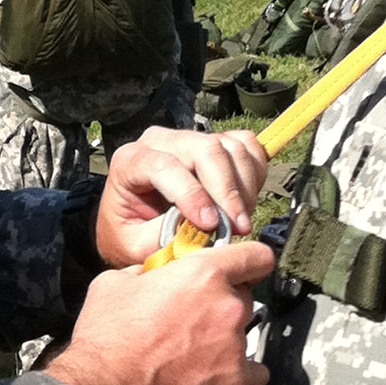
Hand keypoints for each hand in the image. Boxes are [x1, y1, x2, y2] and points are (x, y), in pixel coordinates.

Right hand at [46, 240, 272, 384]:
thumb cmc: (106, 338)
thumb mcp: (118, 281)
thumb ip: (151, 270)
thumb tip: (159, 273)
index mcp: (204, 274)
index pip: (256, 256)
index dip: (249, 261)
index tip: (243, 270)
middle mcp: (227, 307)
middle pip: (244, 297)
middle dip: (222, 304)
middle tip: (193, 318)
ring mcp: (235, 347)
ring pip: (244, 334)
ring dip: (224, 338)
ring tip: (192, 353)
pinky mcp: (236, 383)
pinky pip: (255, 372)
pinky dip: (238, 373)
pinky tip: (212, 375)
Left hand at [97, 127, 269, 267]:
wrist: (136, 226)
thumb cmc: (130, 234)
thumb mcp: (134, 245)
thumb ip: (162, 235)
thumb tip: (198, 230)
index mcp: (131, 161)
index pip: (165, 165)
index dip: (191, 194)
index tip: (209, 225)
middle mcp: (161, 141)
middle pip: (205, 149)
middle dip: (227, 191)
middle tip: (237, 228)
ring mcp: (192, 139)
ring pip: (232, 147)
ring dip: (244, 188)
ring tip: (239, 222)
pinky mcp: (216, 143)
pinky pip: (247, 146)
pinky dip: (254, 175)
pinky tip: (244, 202)